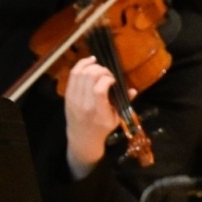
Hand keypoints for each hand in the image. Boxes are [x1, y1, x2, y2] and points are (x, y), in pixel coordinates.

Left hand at [62, 55, 131, 177]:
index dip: (107, 79)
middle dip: (101, 70)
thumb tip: (133, 90)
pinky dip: (81, 65)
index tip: (113, 80)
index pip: (99, 89)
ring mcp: (74, 100)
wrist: (82, 138)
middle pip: (89, 77)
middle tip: (107, 74)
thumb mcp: (116, 119)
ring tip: (99, 66)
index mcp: (98, 112)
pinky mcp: (67, 96)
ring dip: (91, 66)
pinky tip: (90, 62)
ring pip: (80, 73)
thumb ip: (123, 103)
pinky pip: (72, 76)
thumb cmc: (102, 129)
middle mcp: (84, 105)